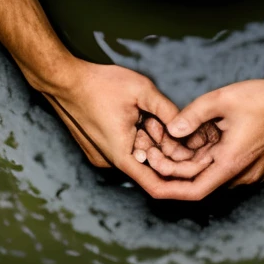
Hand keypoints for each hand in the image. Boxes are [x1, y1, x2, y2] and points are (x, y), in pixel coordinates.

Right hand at [43, 59, 216, 194]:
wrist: (63, 79)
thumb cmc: (99, 83)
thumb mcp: (142, 90)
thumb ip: (167, 110)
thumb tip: (189, 127)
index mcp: (122, 155)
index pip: (156, 185)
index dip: (181, 179)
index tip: (201, 166)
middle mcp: (110, 161)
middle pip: (150, 168)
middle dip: (170, 152)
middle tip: (190, 137)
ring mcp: (102, 156)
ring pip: (138, 157)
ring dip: (153, 143)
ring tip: (158, 119)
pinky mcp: (98, 148)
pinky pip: (126, 150)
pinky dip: (140, 139)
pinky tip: (143, 118)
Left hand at [138, 73, 263, 201]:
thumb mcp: (221, 99)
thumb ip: (192, 115)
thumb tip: (172, 130)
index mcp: (231, 163)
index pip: (194, 191)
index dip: (169, 189)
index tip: (150, 182)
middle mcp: (242, 174)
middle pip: (201, 180)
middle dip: (175, 167)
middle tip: (154, 149)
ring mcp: (252, 171)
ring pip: (214, 172)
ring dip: (194, 160)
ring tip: (174, 139)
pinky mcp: (258, 164)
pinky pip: (227, 166)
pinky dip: (210, 156)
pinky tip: (201, 137)